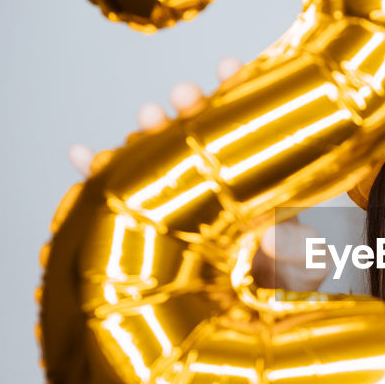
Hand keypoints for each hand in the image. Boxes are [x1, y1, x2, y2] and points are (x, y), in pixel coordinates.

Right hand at [67, 57, 325, 293]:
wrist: (260, 316)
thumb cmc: (291, 280)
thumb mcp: (304, 265)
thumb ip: (297, 252)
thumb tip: (271, 239)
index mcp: (258, 177)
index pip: (245, 127)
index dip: (236, 91)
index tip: (229, 67)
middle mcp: (217, 179)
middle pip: (199, 131)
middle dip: (190, 107)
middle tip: (185, 96)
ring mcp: (184, 197)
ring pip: (161, 153)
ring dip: (151, 131)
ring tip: (148, 117)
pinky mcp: (153, 223)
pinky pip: (119, 193)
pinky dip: (97, 172)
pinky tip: (79, 154)